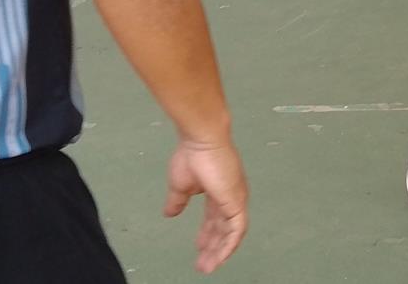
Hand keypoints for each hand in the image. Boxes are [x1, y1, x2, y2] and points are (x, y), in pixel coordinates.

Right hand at [164, 139, 248, 272]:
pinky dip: (229, 245)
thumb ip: (177, 201)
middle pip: (223, 228)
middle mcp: (230, 195)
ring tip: (208, 267)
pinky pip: (237, 230)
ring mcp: (236, 199)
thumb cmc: (192, 154)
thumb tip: (169, 213)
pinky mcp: (237, 202)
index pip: (214, 218)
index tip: (198, 247)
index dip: (206, 234)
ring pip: (231, 233)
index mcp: (217, 190)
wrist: (202, 140)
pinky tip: (220, 257)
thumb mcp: (180, 185)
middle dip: (212, 247)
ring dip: (220, 251)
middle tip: (203, 264)